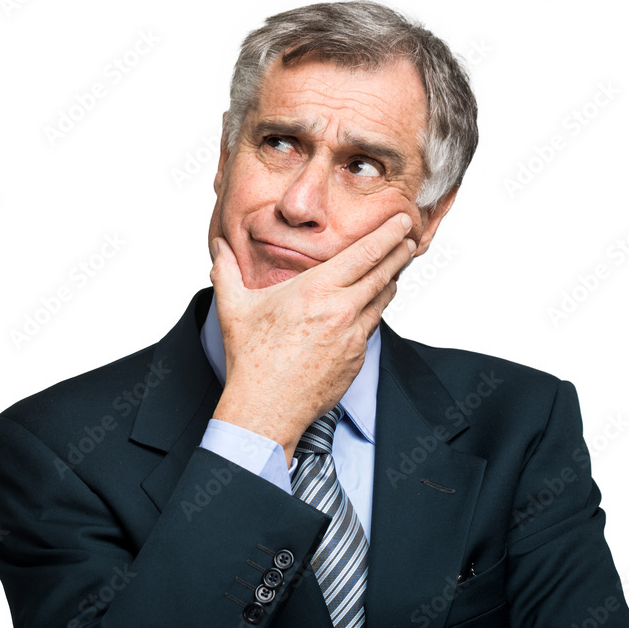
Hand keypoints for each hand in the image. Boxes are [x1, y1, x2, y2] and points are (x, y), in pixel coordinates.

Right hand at [209, 213, 415, 463]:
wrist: (266, 408)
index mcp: (315, 290)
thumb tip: (218, 246)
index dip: (388, 234)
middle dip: (401, 250)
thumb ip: (226, 270)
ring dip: (392, 278)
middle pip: (384, 271)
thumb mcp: (233, 307)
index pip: (365, 253)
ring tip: (396, 265)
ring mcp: (353, 335)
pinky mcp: (357, 357)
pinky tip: (373, 302)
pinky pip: (373, 324)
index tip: (402, 221)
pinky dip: (376, 307)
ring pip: (384, 298)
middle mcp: (341, 309)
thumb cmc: (250, 358)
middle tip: (411, 236)